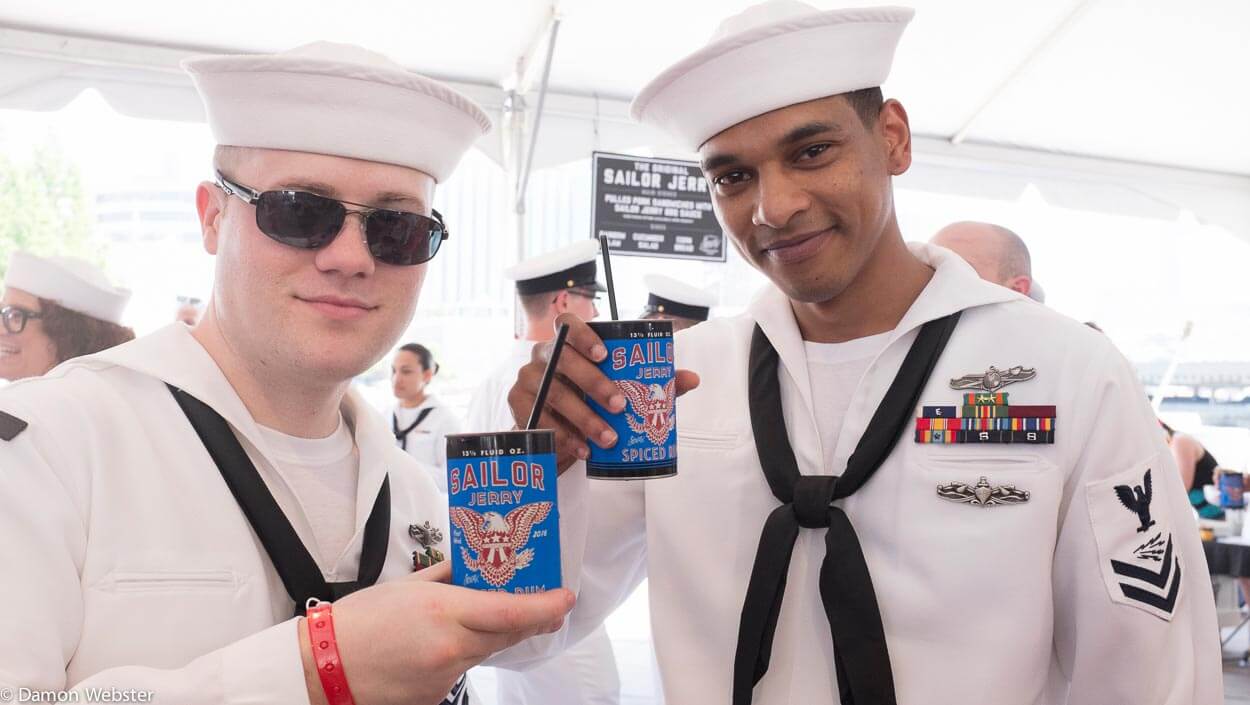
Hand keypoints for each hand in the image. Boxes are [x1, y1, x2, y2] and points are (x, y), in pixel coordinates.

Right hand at [300, 561, 573, 704]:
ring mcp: (446, 676)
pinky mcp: (437, 695)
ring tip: (481, 617)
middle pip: (509, 633)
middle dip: (533, 618)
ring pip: (487, 652)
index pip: (512, 611)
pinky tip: (441, 645)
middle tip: (547, 604)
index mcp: (444, 612)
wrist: (323, 667)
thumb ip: (450, 574)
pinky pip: (464, 670)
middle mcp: (451, 647)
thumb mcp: (408, 585)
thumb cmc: (360, 621)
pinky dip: (464, 654)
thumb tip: (478, 565)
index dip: (545, 606)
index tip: (565, 597)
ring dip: (494, 634)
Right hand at [506, 313, 699, 471]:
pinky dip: (565, 437)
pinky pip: (539, 420)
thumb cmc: (591, 401)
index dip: (583, 335)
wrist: (557, 434)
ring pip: (552, 394)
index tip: (605, 354)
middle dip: (593, 384)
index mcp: (568, 343)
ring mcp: (526, 380)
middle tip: (619, 406)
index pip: (567, 323)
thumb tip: (691, 379)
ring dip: (583, 418)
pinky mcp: (518, 407)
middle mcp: (543, 356)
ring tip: (608, 439)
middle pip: (562, 361)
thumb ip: (654, 383)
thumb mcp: (622, 390)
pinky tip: (583, 450)